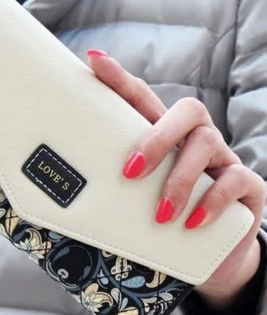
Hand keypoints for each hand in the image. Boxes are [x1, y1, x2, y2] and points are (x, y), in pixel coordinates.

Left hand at [87, 49, 265, 308]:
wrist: (211, 254)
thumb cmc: (165, 220)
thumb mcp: (137, 200)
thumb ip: (115, 189)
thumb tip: (66, 195)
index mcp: (165, 136)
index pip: (142, 100)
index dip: (119, 79)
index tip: (93, 60)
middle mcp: (194, 139)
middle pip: (186, 111)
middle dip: (156, 139)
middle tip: (130, 172)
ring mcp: (222, 159)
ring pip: (207, 143)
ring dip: (179, 180)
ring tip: (159, 214)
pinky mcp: (246, 185)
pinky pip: (236, 179)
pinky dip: (212, 201)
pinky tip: (192, 223)